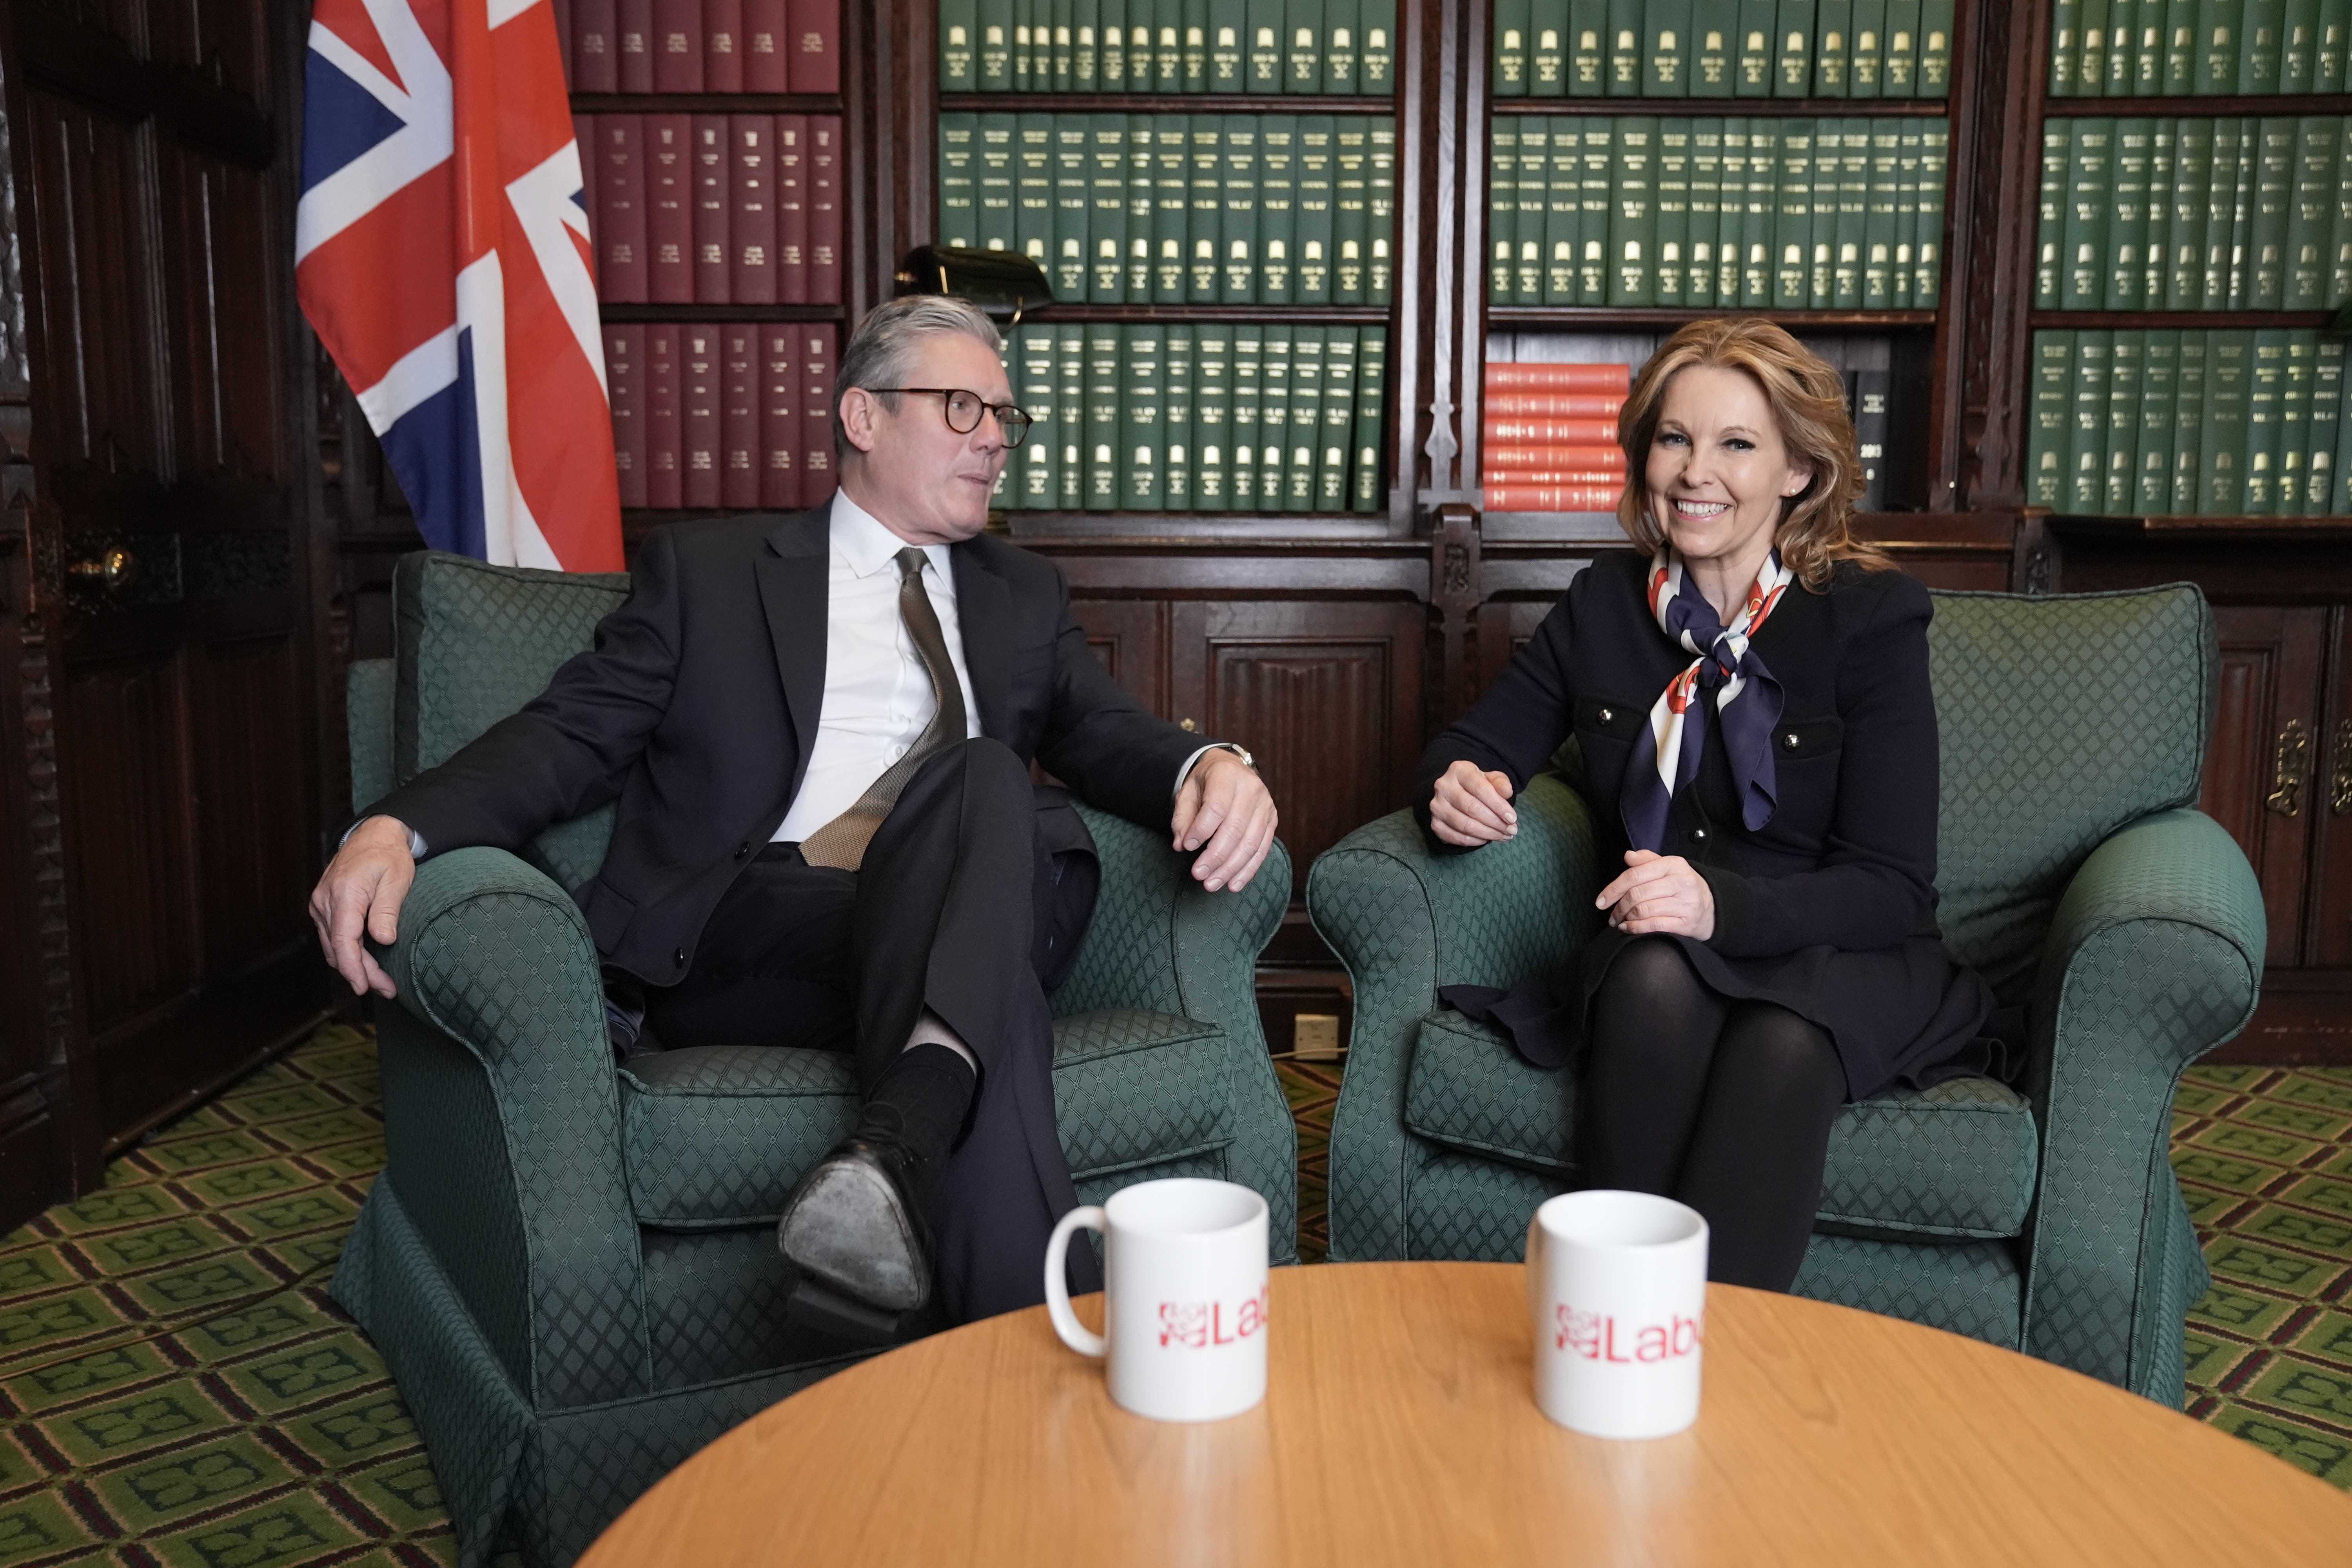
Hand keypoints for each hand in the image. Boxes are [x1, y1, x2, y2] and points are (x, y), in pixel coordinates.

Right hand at [308, 816, 416, 997]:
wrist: (373, 834)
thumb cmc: (388, 855)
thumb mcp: (396, 879)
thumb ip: (386, 910)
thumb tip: (383, 940)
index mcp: (344, 893)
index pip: (343, 940)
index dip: (353, 968)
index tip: (364, 987)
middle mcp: (324, 900)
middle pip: (338, 948)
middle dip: (361, 973)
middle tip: (387, 989)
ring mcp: (320, 903)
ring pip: (333, 945)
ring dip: (354, 965)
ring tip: (381, 981)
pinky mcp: (323, 906)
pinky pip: (332, 936)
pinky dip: (347, 951)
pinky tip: (366, 961)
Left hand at [1171, 749, 1276, 892]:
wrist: (1232, 768)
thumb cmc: (1206, 782)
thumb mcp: (1188, 791)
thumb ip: (1182, 817)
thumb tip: (1181, 844)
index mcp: (1227, 775)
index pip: (1217, 807)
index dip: (1201, 830)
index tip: (1186, 846)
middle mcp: (1251, 788)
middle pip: (1235, 829)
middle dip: (1215, 856)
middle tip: (1198, 874)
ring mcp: (1265, 805)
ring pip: (1250, 843)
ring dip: (1230, 869)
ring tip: (1211, 884)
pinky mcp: (1272, 820)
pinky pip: (1262, 850)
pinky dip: (1247, 870)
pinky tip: (1233, 884)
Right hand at [1429, 760, 1516, 846]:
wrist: (1456, 792)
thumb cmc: (1477, 785)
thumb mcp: (1491, 778)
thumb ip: (1501, 783)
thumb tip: (1507, 792)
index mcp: (1458, 770)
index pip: (1481, 789)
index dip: (1499, 806)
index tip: (1512, 818)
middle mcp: (1443, 786)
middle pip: (1473, 808)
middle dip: (1496, 823)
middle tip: (1511, 830)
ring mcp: (1436, 806)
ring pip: (1464, 825)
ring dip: (1488, 834)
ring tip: (1503, 836)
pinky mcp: (1434, 823)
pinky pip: (1456, 837)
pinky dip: (1474, 841)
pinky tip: (1486, 839)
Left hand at [1596, 850, 1714, 939]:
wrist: (1712, 908)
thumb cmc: (1682, 886)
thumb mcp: (1668, 868)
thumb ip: (1647, 861)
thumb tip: (1628, 856)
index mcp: (1674, 864)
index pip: (1635, 875)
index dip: (1613, 889)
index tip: (1600, 901)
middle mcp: (1681, 882)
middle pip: (1637, 894)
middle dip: (1618, 907)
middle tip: (1611, 915)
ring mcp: (1685, 904)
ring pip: (1643, 910)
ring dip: (1625, 918)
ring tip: (1619, 921)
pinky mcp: (1686, 924)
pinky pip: (1653, 925)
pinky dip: (1635, 928)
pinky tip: (1628, 928)